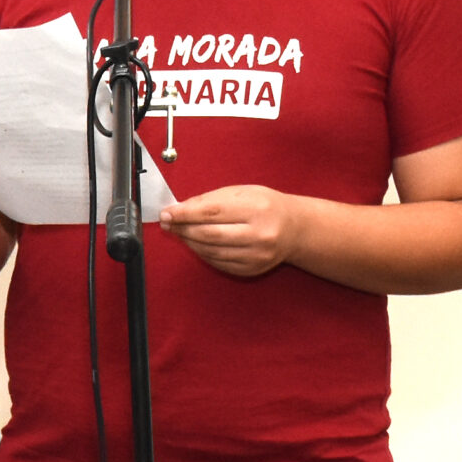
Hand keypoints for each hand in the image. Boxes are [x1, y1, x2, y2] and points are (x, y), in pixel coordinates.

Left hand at [160, 185, 311, 277]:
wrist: (295, 229)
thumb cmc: (265, 206)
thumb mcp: (242, 193)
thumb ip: (210, 200)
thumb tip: (178, 210)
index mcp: (257, 208)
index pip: (211, 212)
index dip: (184, 214)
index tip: (166, 214)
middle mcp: (259, 234)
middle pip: (208, 234)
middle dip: (183, 229)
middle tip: (168, 223)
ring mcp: (256, 255)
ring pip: (210, 251)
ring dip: (189, 241)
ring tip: (180, 232)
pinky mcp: (251, 269)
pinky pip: (217, 262)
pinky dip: (201, 252)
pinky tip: (196, 243)